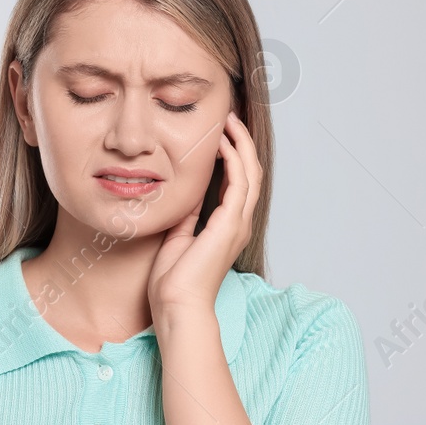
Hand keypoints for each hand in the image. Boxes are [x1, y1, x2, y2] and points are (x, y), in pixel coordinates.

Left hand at [148, 110, 262, 323]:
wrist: (176, 305)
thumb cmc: (174, 281)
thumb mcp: (178, 238)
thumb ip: (187, 216)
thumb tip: (187, 194)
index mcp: (227, 227)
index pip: (238, 183)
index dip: (233, 156)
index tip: (220, 134)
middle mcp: (238, 223)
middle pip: (251, 173)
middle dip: (242, 143)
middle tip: (229, 119)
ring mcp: (237, 224)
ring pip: (250, 173)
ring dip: (241, 144)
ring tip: (229, 122)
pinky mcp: (230, 224)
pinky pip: (239, 183)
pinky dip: (233, 159)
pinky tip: (221, 143)